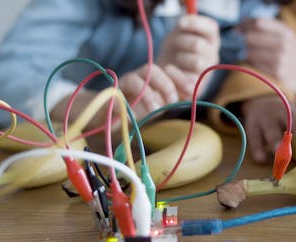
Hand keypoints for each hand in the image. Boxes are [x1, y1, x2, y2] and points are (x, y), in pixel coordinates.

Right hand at [51, 63, 185, 130]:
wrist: (102, 117)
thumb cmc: (133, 112)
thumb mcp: (154, 107)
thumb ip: (170, 100)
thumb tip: (193, 92)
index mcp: (151, 80)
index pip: (169, 70)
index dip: (181, 77)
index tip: (192, 91)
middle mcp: (137, 79)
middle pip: (153, 69)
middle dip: (166, 84)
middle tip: (172, 100)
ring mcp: (122, 86)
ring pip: (137, 78)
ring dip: (149, 92)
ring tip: (155, 108)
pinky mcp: (109, 97)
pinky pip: (116, 96)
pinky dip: (125, 104)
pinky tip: (132, 114)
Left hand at [157, 14, 219, 95]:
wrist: (165, 74)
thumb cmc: (174, 49)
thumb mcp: (178, 33)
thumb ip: (183, 25)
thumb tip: (183, 22)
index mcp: (211, 40)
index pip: (211, 28)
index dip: (196, 24)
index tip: (180, 24)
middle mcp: (213, 56)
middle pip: (199, 45)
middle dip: (182, 42)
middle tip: (173, 43)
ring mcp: (208, 72)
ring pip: (197, 62)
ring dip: (180, 59)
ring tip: (173, 58)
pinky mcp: (199, 89)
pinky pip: (191, 82)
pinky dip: (176, 74)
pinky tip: (169, 70)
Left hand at [241, 18, 295, 98]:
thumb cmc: (291, 51)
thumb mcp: (284, 35)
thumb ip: (265, 28)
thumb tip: (238, 28)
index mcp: (284, 31)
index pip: (257, 23)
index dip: (244, 25)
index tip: (238, 30)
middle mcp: (283, 43)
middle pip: (250, 38)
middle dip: (241, 40)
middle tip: (240, 44)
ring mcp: (280, 59)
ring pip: (249, 53)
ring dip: (245, 53)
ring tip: (248, 54)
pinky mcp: (276, 73)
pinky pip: (254, 65)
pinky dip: (251, 63)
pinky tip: (254, 63)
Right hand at [242, 95, 295, 163]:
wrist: (261, 104)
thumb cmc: (290, 117)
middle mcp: (283, 110)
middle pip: (291, 116)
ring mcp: (266, 118)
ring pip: (271, 129)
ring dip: (276, 139)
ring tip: (279, 150)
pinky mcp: (252, 127)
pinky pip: (254, 138)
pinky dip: (257, 149)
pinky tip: (261, 158)